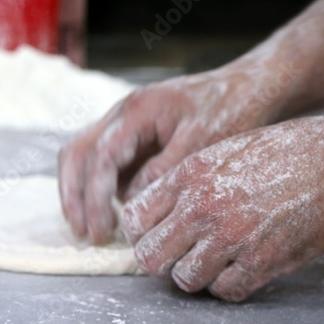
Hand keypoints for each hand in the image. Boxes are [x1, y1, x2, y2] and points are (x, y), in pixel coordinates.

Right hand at [59, 62, 294, 243]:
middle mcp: (122, 114)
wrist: (249, 88)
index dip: (95, 197)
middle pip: (75, 154)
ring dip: (81, 194)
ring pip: (84, 158)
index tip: (101, 230)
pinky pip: (104, 163)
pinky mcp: (133, 137)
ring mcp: (124, 124)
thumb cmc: (232, 111)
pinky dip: (101, 190)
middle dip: (74, 197)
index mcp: (138, 111)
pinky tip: (113, 216)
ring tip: (93, 232)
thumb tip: (131, 203)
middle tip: (84, 235)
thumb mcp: (202, 144)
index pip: (100, 156)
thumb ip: (163, 172)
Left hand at [120, 112, 323, 300]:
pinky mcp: (261, 263)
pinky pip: (225, 291)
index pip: (135, 218)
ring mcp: (231, 239)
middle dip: (161, 260)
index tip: (155, 233)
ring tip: (214, 260)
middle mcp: (203, 208)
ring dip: (196, 274)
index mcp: (190, 175)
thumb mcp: (225, 150)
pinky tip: (240, 267)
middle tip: (178, 255)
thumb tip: (161, 211)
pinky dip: (229, 285)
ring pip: (185, 279)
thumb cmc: (286, 151)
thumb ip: (189, 181)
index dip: (141, 231)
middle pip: (150, 257)